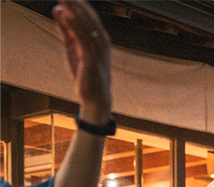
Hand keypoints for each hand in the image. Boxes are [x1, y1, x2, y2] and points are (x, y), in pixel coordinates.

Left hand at [53, 0, 110, 123]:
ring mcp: (100, 50)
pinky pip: (84, 39)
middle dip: (76, 3)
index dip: (77, 2)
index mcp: (100, 38)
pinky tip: (67, 15)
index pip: (89, 14)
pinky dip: (76, 26)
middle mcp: (103, 41)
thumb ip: (66, 28)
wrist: (96, 97)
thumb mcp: (73, 46)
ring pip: (87, 25)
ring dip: (75, 10)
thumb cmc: (86, 73)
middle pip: (89, 16)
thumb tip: (58, 8)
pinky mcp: (93, 59)